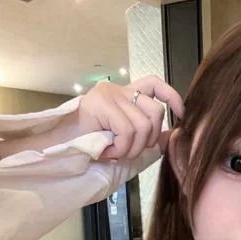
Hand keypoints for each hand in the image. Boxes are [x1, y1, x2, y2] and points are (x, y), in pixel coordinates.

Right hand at [59, 76, 184, 159]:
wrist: (60, 146)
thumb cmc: (90, 144)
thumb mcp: (123, 138)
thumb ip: (144, 133)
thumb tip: (170, 136)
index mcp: (125, 93)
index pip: (155, 85)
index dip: (171, 97)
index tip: (180, 114)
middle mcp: (119, 89)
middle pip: (155, 112)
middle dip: (147, 141)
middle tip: (127, 152)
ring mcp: (110, 94)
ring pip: (143, 125)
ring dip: (131, 148)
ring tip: (114, 152)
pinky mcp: (101, 103)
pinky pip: (127, 131)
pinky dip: (121, 148)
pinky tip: (107, 152)